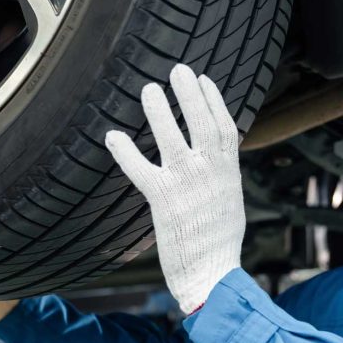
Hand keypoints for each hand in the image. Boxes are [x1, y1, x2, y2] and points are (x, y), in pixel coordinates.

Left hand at [104, 63, 244, 313]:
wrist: (213, 273)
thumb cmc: (220, 241)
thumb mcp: (230, 200)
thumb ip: (222, 174)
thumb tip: (218, 156)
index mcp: (228, 171)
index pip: (224, 126)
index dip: (213, 100)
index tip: (203, 79)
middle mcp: (210, 172)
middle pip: (201, 123)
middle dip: (190, 94)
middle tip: (177, 70)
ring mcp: (187, 184)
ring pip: (171, 138)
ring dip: (159, 111)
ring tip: (149, 89)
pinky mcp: (163, 199)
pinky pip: (140, 169)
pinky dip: (125, 152)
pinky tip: (112, 135)